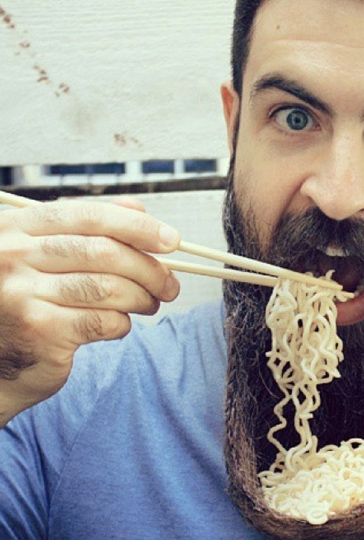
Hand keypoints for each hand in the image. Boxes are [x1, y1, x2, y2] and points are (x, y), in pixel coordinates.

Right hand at [0, 198, 180, 425]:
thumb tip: (138, 209)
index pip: (88, 215)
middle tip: (171, 285)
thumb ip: (86, 228)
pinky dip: (122, 323)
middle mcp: (12, 256)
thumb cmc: (24, 302)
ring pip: (109, 287)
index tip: (171, 240)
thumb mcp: (43, 255)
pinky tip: (119, 325)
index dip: (137, 226)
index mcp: (15, 228)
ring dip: (142, 298)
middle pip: (104, 252)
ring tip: (151, 304)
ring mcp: (22, 294)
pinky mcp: (38, 330)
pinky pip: (103, 320)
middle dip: (150, 269)